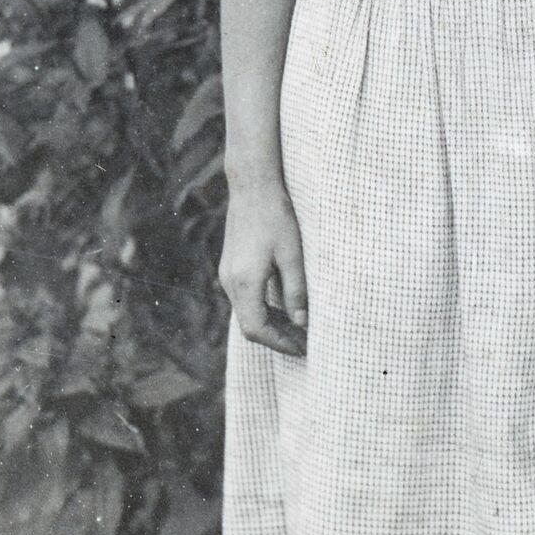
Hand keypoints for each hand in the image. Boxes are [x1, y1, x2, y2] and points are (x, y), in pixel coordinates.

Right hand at [219, 178, 308, 355]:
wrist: (253, 186)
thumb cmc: (276, 216)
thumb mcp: (293, 255)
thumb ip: (296, 291)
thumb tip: (301, 323)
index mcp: (245, 282)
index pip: (257, 329)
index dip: (280, 343)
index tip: (303, 348)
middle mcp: (230, 282)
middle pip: (250, 325)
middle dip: (276, 338)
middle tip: (305, 342)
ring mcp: (228, 274)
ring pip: (247, 313)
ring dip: (271, 324)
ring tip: (299, 328)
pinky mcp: (231, 267)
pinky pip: (245, 298)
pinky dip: (264, 309)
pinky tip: (285, 307)